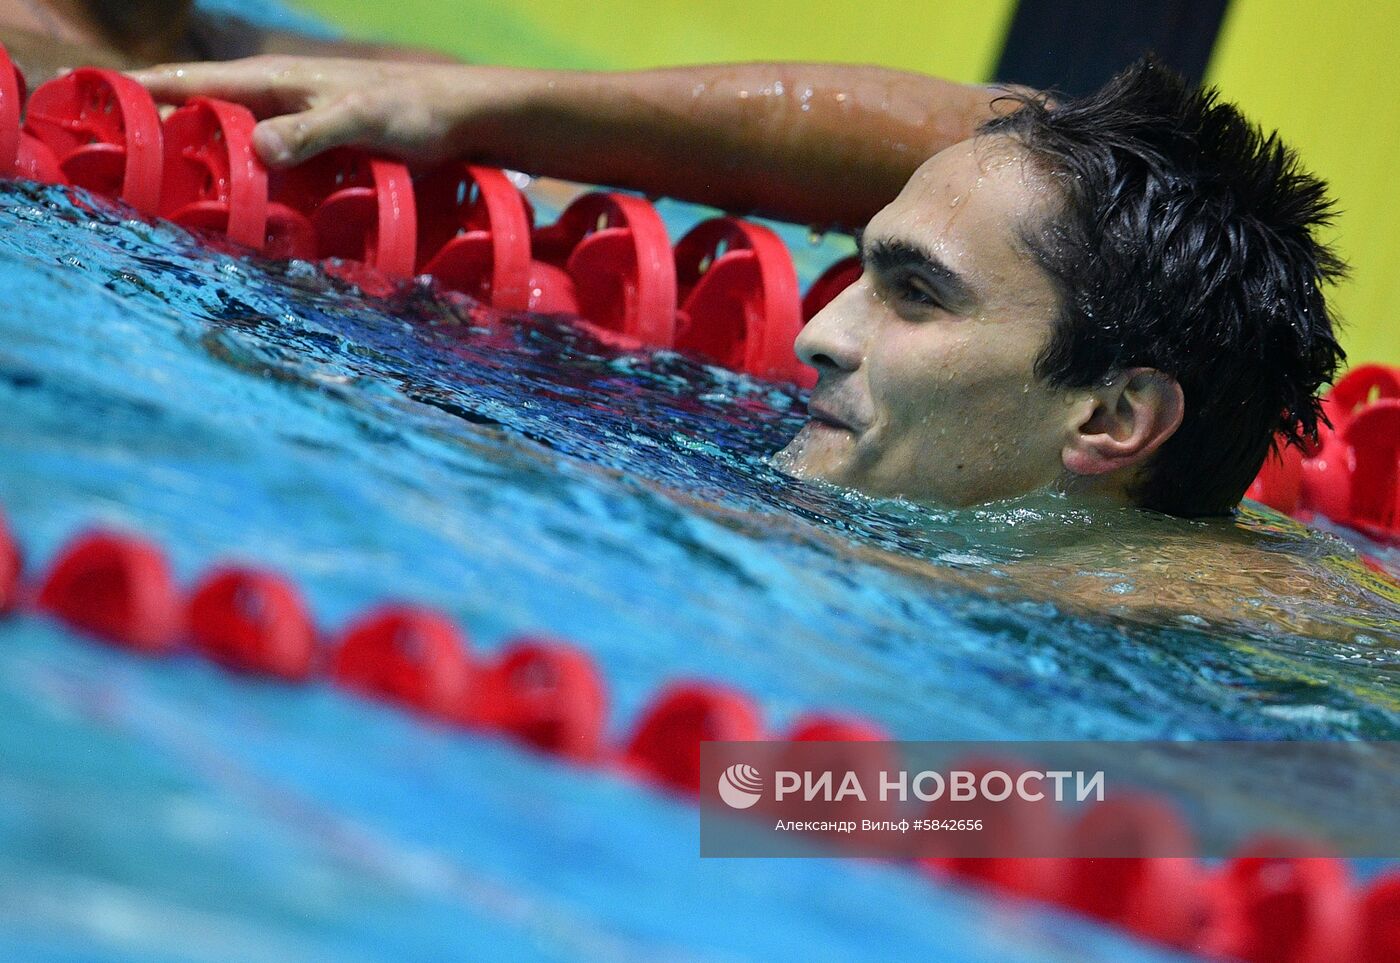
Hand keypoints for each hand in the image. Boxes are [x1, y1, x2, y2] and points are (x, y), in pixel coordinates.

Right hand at [128, 55, 513, 166]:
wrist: (468, 117)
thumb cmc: (418, 112)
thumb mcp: (365, 121)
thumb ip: (312, 133)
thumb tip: (254, 148)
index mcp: (280, 83)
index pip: (197, 85)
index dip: (148, 92)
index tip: (100, 100)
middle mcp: (284, 98)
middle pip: (206, 110)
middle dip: (162, 125)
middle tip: (120, 156)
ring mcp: (302, 121)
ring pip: (235, 135)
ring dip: (202, 153)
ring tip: (165, 183)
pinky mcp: (324, 145)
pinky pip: (269, 158)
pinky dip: (244, 171)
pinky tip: (239, 197)